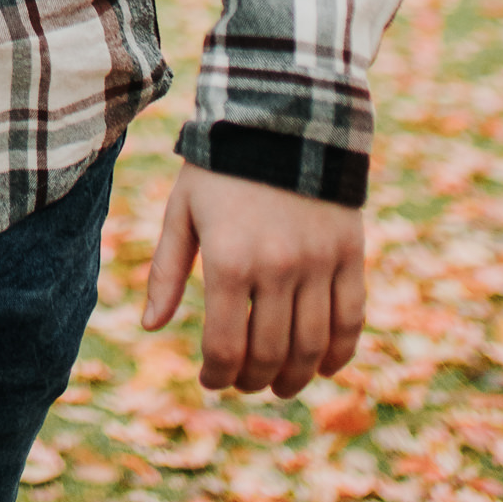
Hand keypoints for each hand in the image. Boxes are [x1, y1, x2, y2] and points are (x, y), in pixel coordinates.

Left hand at [143, 161, 366, 397]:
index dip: (217, 374)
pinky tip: (323, 366)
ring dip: (295, 377)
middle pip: (269, 353)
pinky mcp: (350, 253)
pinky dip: (340, 353)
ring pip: (312, 345)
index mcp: (228, 258)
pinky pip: (351, 319)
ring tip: (279, 384)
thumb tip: (151, 328)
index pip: (225, 345)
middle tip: (244, 384)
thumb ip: (166, 271)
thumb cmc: (219, 168)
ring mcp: (318, 261)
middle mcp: (277, 266)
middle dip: (253, 380)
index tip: (211, 380)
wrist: (281, 117)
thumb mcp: (182, 211)